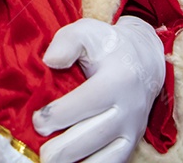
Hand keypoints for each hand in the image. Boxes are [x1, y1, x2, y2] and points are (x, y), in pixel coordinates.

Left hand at [35, 16, 164, 162]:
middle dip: (65, 149)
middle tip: (42, 155)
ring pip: (108, 156)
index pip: (85, 102)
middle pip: (94, 135)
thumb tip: (49, 61)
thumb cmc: (107, 45)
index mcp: (116, 79)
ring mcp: (132, 128)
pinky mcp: (132, 141)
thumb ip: (66, 43)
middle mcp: (128, 108)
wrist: (144, 59)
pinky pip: (115, 162)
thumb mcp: (86, 32)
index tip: (37, 121)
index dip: (59, 115)